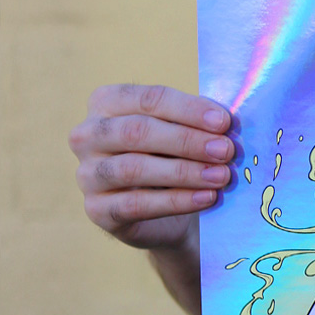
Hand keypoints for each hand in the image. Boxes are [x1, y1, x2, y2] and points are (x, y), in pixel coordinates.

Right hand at [69, 85, 233, 314]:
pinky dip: (177, 201)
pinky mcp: (97, 210)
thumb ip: (198, 124)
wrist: (165, 214)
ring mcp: (87, 174)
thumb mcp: (184, 135)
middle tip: (226, 150)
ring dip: (185, 172)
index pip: (146, 99)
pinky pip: (136, 204)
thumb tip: (227, 122)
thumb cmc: (174, 159)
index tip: (224, 122)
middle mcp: (87, 135)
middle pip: (137, 131)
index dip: (188, 110)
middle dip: (187, 141)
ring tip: (222, 176)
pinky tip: (207, 198)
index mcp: (107, 103)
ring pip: (134, 168)